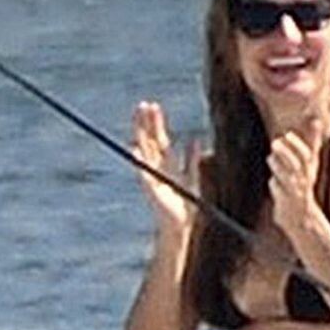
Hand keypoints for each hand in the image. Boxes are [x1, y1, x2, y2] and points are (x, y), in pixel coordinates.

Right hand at [131, 101, 201, 237]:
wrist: (180, 225)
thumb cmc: (186, 204)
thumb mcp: (192, 177)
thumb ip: (192, 159)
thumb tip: (195, 139)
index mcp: (167, 163)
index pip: (158, 138)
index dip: (155, 122)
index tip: (152, 105)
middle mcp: (157, 167)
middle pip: (149, 140)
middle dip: (146, 122)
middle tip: (142, 104)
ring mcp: (152, 176)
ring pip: (144, 149)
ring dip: (141, 134)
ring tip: (137, 118)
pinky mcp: (151, 189)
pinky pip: (143, 172)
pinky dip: (139, 162)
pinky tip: (134, 150)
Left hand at [267, 115, 323, 247]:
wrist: (303, 217)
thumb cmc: (303, 185)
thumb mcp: (310, 164)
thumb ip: (313, 142)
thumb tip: (316, 119)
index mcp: (309, 168)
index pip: (307, 154)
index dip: (298, 145)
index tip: (288, 134)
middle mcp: (304, 179)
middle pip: (297, 165)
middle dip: (287, 153)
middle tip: (275, 142)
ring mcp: (296, 191)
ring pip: (288, 178)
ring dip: (279, 167)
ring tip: (271, 158)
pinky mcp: (287, 203)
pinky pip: (280, 192)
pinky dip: (275, 185)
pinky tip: (273, 182)